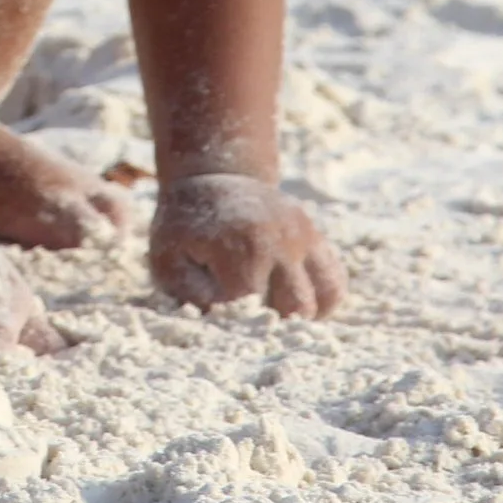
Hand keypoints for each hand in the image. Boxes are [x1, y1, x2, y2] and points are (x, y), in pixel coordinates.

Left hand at [149, 172, 344, 317]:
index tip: (217, 317)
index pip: (247, 307)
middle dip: (271, 324)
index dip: (231, 321)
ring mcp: (302, 239)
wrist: (213, 179)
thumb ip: (187, 291)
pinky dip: (322, 302)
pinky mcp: (316, 239)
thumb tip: (219, 317)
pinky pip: (334, 283)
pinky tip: (293, 301)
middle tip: (247, 319)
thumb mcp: (167, 255)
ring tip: (272, 312)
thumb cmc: (186, 226)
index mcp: (240, 246)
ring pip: (323, 298)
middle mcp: (280, 242)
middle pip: (295, 309)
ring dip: (300, 316)